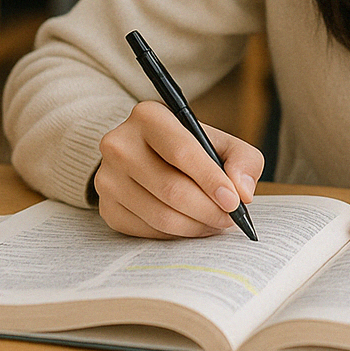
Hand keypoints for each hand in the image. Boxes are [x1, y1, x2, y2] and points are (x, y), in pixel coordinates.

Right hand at [93, 100, 263, 238]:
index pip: (182, 152)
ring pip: (160, 214)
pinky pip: (147, 231)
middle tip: (229, 218)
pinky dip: (175, 234)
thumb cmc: (188, 148)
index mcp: (148, 116)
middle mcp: (119, 144)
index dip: (211, 180)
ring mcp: (108, 177)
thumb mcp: (220, 141)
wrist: (145, 154)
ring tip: (215, 223)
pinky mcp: (106, 207)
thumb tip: (242, 191)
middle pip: (171, 188)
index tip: (234, 201)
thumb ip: (242, 159)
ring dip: (195, 226)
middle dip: (208, 209)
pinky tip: (192, 226)